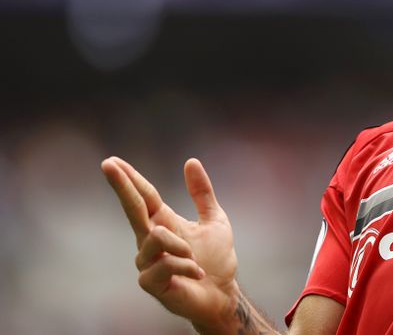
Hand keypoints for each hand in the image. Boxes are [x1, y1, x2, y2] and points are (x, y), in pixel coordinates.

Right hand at [101, 156, 237, 328]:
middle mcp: (149, 240)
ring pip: (157, 237)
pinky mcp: (150, 283)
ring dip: (182, 246)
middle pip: (133, 209)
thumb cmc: (215, 260)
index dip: (129, 179)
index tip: (112, 162)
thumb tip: (191, 161)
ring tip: (195, 259)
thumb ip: (202, 193)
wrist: (222, 294)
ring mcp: (147, 262)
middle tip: (107, 164)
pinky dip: (188, 266)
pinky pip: (167, 263)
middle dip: (122, 187)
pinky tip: (196, 273)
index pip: (144, 196)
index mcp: (163, 222)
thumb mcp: (215, 219)